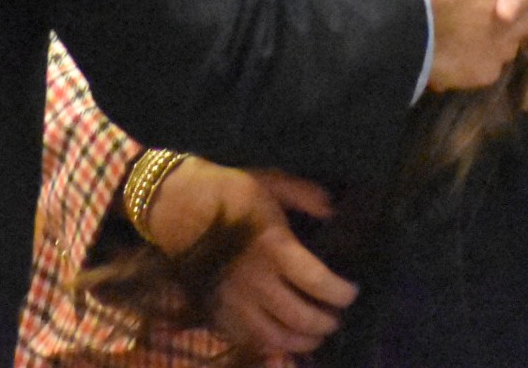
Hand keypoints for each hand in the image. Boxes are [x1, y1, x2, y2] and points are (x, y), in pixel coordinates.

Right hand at [143, 159, 355, 356]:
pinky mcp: (218, 312)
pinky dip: (272, 345)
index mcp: (274, 247)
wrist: (176, 205)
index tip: (351, 292)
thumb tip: (333, 212)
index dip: (341, 294)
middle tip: (336, 316)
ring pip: (277, 338)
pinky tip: (284, 338)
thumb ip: (306, 196)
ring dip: (303, 341)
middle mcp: (257, 281)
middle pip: (301, 318)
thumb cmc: (229, 190)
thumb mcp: (271, 182)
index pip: (318, 283)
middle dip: (326, 322)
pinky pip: (250, 340)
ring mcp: (235, 301)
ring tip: (315, 333)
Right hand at [400, 0, 527, 89]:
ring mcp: (499, 59)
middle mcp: (522, 32)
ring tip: (457, 23)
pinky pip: (473, 65)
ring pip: (496, 46)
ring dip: (483, 36)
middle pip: (518, 24)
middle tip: (475, 2)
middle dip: (503, 15)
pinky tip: (446, 42)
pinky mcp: (475, 78)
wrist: (410, 19)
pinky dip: (464, 56)